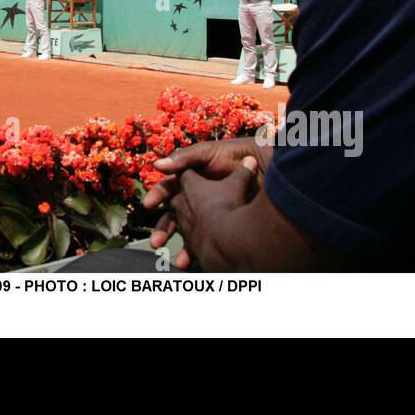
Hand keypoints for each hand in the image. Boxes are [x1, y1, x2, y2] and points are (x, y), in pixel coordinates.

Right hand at [144, 137, 271, 266]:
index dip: (157, 196)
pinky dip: (192, 253)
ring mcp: (206, 214)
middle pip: (171, 214)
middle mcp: (194, 198)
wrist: (265, 169)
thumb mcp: (208, 152)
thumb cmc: (236, 156)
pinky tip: (187, 262)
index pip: (168, 189)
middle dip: (162, 228)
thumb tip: (156, 166)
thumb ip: (184, 158)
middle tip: (156, 241)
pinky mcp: (219, 227)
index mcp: (189, 179)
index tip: (148, 204)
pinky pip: (201, 243)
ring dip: (174, 243)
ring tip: (169, 254)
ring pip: (184, 232)